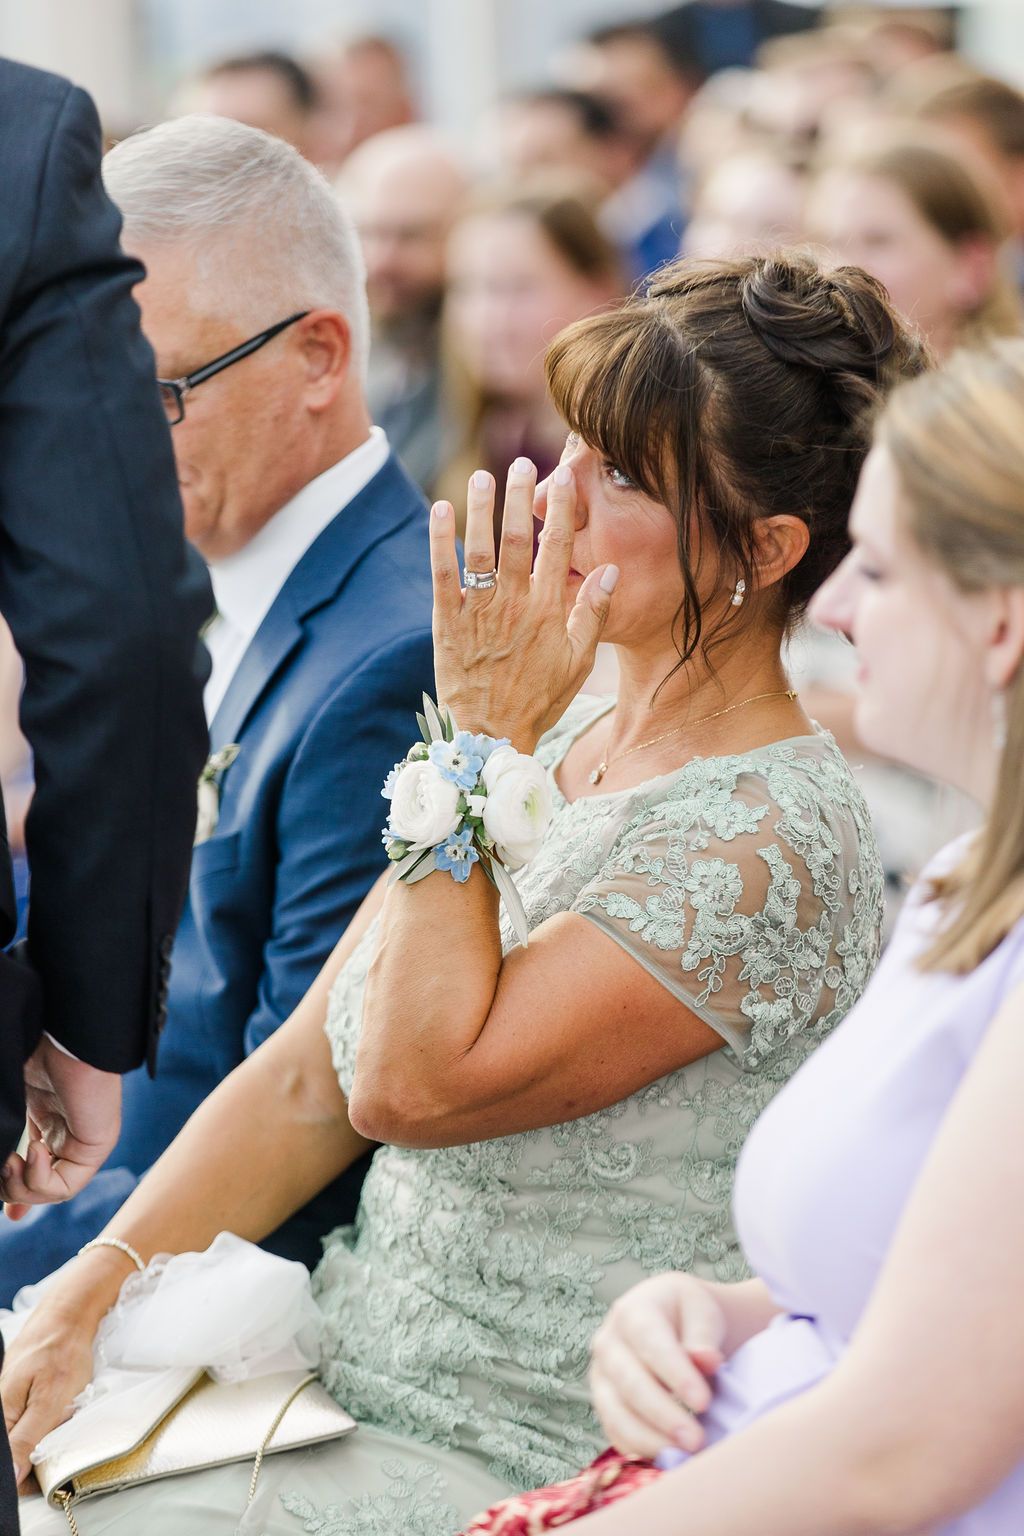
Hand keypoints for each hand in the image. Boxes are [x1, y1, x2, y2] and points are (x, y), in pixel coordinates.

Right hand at [1, 1037, 120, 1216]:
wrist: (59, 1034)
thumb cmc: (29, 1055)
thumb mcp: (8, 1108)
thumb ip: (2, 1140)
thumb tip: (0, 1188)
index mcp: (46, 1121)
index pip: (35, 1171)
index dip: (15, 1194)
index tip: (5, 1213)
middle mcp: (66, 1134)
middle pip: (37, 1189)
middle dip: (10, 1190)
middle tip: (0, 1166)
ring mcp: (83, 1140)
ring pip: (50, 1193)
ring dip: (20, 1186)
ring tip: (10, 1161)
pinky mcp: (97, 1144)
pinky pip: (66, 1186)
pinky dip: (41, 1179)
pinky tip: (36, 1149)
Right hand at [1, 1263, 109, 1487]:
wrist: (68, 1313)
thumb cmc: (62, 1351)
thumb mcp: (50, 1400)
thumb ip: (28, 1439)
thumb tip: (10, 1477)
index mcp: (2, 1413)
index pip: (6, 1462)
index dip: (27, 1472)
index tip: (46, 1470)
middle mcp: (1, 1406)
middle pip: (15, 1448)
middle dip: (38, 1448)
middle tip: (60, 1426)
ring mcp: (9, 1396)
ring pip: (26, 1431)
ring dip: (46, 1430)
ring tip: (61, 1407)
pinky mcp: (21, 1389)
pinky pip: (32, 1415)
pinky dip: (48, 1414)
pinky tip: (60, 1400)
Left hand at [430, 460, 618, 751]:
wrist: (491, 734)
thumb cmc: (539, 699)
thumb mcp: (578, 662)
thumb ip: (593, 614)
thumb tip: (612, 571)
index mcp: (548, 611)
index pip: (558, 548)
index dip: (561, 510)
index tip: (562, 478)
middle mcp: (514, 605)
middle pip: (517, 539)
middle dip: (519, 498)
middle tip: (519, 465)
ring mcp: (479, 612)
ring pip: (480, 549)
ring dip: (481, 509)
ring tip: (482, 476)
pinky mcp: (448, 622)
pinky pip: (443, 574)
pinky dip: (440, 541)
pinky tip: (440, 509)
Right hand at [589, 1271, 726, 1458]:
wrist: (672, 1321)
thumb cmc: (689, 1316)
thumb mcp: (701, 1311)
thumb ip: (704, 1334)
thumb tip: (706, 1360)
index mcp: (632, 1311)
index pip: (650, 1342)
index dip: (675, 1374)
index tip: (703, 1402)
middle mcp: (608, 1343)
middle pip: (629, 1382)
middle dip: (663, 1415)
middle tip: (696, 1440)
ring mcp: (602, 1376)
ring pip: (616, 1413)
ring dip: (650, 1439)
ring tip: (685, 1455)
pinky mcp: (605, 1404)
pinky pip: (616, 1432)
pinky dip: (640, 1449)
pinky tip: (669, 1458)